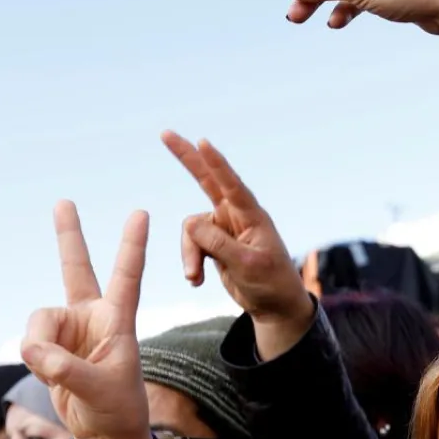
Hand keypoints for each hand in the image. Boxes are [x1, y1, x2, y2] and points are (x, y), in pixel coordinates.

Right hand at [22, 201, 151, 438]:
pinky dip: (35, 362)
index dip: (132, 244)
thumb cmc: (116, 408)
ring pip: (38, 323)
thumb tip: (34, 351)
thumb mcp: (99, 390)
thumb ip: (66, 369)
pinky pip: (29, 343)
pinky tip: (51, 376)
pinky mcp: (49, 344)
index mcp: (119, 319)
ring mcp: (69, 328)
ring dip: (40, 349)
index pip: (128, 275)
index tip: (140, 212)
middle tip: (64, 201)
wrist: (103, 431)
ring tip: (59, 373)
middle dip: (69, 235)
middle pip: (76, 268)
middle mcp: (92, 316)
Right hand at [163, 132, 312, 359]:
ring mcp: (223, 228)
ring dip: (189, 253)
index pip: (232, 185)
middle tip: (166, 133)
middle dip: (187, 158)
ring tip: (196, 278)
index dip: (217, 164)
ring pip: (191, 229)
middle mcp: (236, 216)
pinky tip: (198, 281)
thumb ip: (218, 243)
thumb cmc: (271, 283)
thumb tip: (190, 223)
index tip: (203, 142)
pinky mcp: (214, 243)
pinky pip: (191, 245)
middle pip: (207, 180)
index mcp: (252, 216)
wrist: (273, 305)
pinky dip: (190, 262)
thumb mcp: (246, 264)